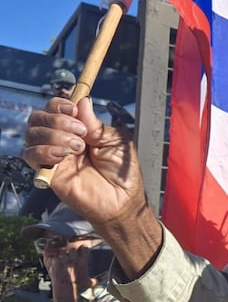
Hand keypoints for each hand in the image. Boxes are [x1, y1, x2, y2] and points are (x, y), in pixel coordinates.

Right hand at [24, 96, 162, 277]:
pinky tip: (64, 156)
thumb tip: (82, 100)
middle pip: (39, 117)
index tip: (74, 107)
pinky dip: (44, 150)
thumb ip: (95, 122)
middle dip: (57, 118)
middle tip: (80, 131)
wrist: (122, 201)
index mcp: (77, 128)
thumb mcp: (114, 140)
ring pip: (33, 133)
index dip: (60, 103)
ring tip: (78, 147)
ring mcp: (53, 156)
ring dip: (54, 134)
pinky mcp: (48, 173)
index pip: (55, 107)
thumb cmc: (122, 172)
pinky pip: (30, 155)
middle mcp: (61, 139)